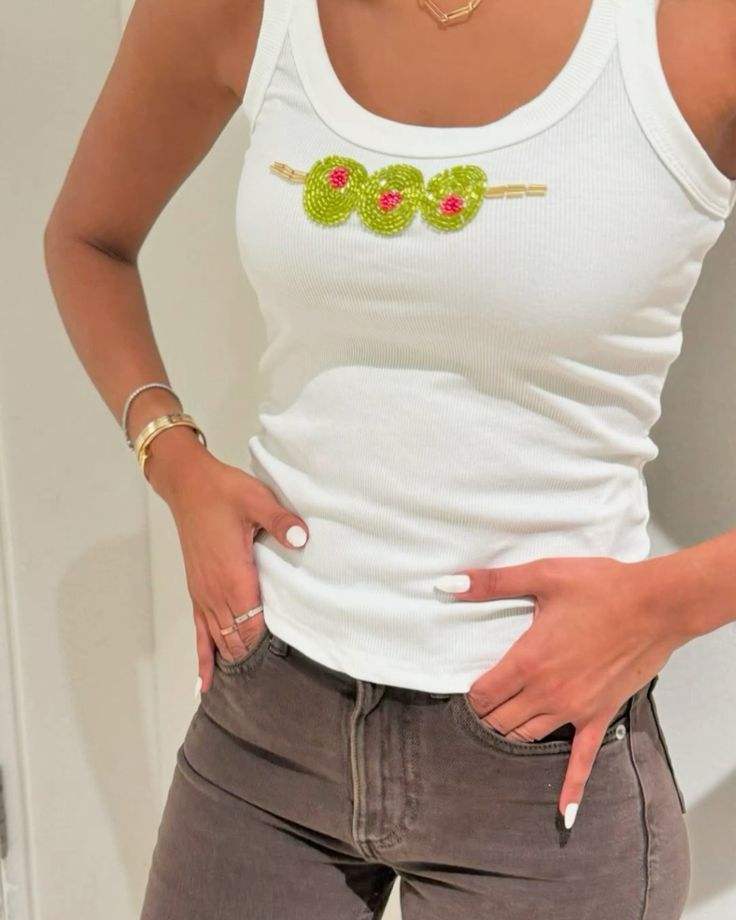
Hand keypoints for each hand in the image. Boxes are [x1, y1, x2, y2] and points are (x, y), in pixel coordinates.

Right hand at [146, 433, 308, 692]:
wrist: (188, 485)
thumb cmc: (223, 491)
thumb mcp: (257, 499)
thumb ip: (281, 520)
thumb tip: (302, 538)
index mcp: (234, 576)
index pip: (254, 624)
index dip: (268, 647)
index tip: (286, 667)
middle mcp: (216, 593)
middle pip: (238, 640)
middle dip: (256, 660)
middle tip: (278, 685)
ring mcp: (203, 595)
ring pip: (219, 640)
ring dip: (234, 661)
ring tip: (251, 691)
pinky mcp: (197, 592)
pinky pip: (199, 632)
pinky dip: (203, 658)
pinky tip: (205, 683)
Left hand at [436, 555, 687, 827]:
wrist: (656, 604)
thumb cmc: (601, 587)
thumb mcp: (542, 575)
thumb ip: (492, 583)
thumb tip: (448, 584)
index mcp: (528, 661)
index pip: (482, 695)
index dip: (470, 694)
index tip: (468, 686)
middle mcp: (547, 693)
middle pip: (499, 720)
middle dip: (486, 713)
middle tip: (483, 703)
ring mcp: (574, 709)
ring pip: (527, 737)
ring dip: (511, 732)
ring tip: (503, 723)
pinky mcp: (600, 716)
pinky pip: (583, 760)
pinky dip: (571, 788)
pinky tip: (564, 813)